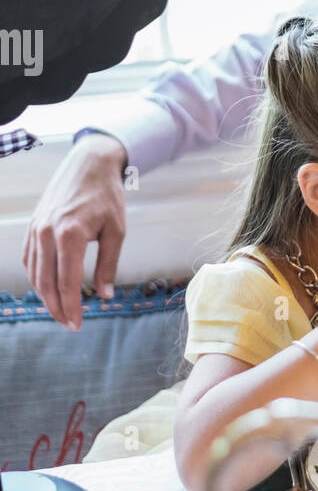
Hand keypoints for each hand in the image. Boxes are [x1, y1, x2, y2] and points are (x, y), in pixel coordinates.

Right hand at [22, 134, 127, 330]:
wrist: (89, 165)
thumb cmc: (107, 197)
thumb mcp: (117, 231)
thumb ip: (109, 265)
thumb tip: (105, 296)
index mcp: (70, 234)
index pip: (67, 282)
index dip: (72, 307)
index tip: (77, 325)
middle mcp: (47, 233)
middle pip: (46, 282)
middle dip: (57, 308)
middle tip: (69, 325)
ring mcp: (36, 229)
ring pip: (35, 273)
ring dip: (45, 296)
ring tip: (60, 311)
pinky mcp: (32, 226)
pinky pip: (29, 259)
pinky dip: (37, 277)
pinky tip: (48, 288)